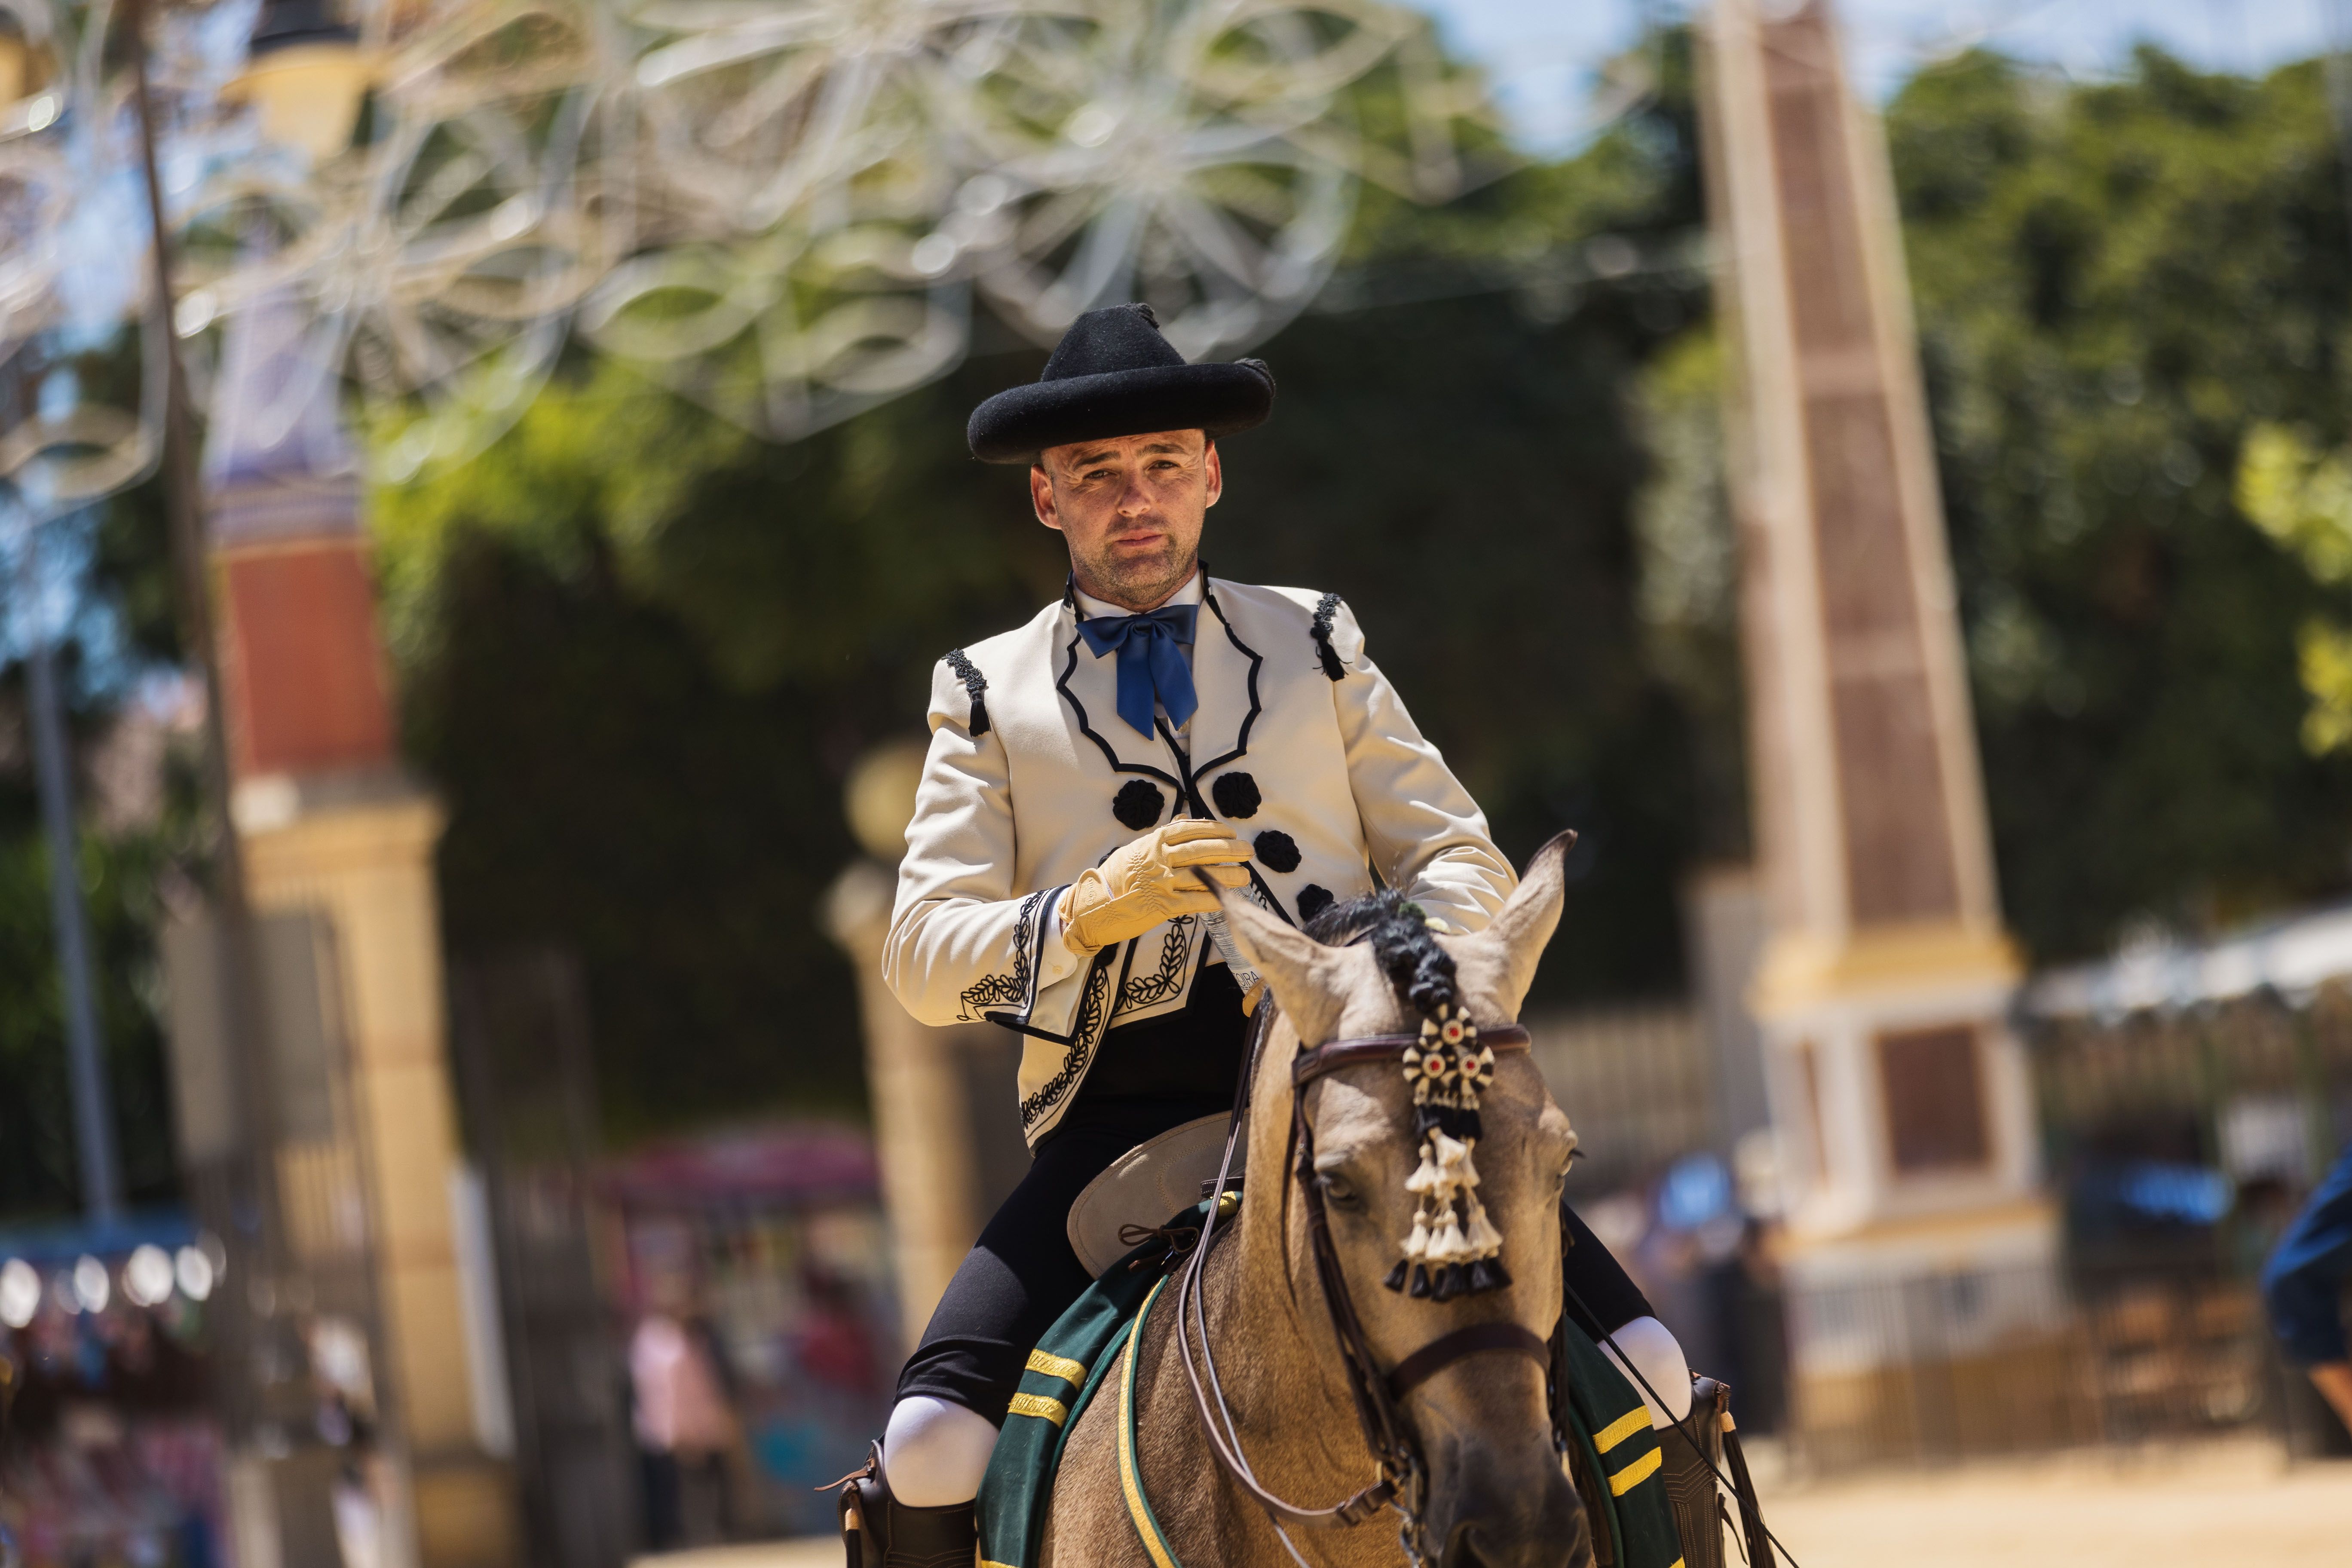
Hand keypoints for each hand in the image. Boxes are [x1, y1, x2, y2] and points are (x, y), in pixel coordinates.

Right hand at [1061, 819, 1252, 953]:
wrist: (1094, 906)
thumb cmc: (1117, 876)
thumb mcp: (1137, 849)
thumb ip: (1163, 835)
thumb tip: (1185, 817)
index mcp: (1154, 841)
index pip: (1191, 829)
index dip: (1215, 829)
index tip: (1232, 831)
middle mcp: (1159, 858)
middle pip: (1202, 850)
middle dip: (1229, 850)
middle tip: (1248, 852)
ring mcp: (1161, 882)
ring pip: (1203, 875)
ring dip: (1228, 875)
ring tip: (1245, 876)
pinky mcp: (1163, 906)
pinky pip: (1195, 901)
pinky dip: (1213, 899)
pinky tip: (1227, 899)